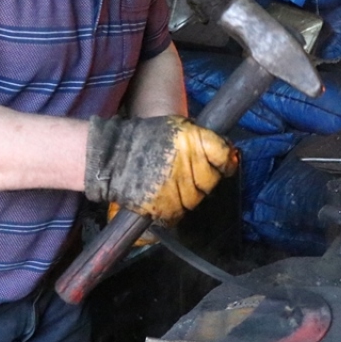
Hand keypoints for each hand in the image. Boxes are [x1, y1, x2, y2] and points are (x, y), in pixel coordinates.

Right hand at [84, 116, 237, 225]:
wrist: (112, 156)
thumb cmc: (144, 139)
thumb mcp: (176, 128)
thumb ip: (201, 139)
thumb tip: (228, 156)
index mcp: (191, 141)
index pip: (223, 155)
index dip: (224, 161)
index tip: (222, 163)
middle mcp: (186, 164)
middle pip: (211, 181)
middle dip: (202, 179)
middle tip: (186, 172)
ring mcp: (175, 188)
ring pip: (196, 199)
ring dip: (187, 194)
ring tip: (170, 183)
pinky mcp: (163, 207)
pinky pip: (179, 214)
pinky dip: (173, 208)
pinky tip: (164, 196)